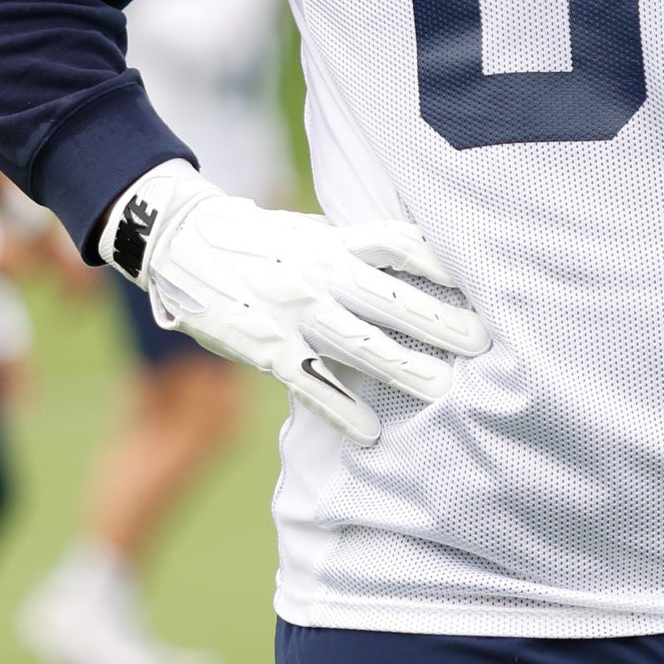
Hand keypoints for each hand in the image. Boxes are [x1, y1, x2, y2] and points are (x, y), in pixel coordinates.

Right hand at [105, 162, 483, 445]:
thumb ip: (351, 247)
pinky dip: (342, 410)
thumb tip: (405, 261)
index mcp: (332, 241)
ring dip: (405, 368)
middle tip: (484, 342)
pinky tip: (371, 433)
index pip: (399, 244)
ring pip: (359, 343)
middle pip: (392, 298)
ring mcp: (292, 312)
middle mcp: (318, 273)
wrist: (179, 243)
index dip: (442, 263)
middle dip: (440, 321)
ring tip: (445, 390)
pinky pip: (311, 383)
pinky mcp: (265, 346)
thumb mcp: (306, 230)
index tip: (481, 281)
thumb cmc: (255, 239)